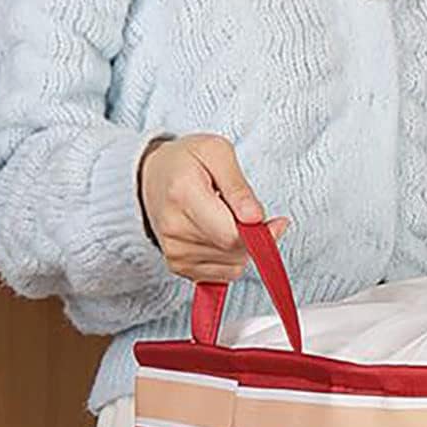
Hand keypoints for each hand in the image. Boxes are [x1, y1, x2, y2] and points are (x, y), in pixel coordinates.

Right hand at [139, 134, 287, 281]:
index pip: (231, 234)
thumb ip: (239, 186)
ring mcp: (175, 251)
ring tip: (226, 220)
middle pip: (234, 251)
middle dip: (253, 237)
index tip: (275, 222)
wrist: (151, 177)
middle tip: (247, 213)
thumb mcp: (217, 152)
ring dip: (242, 247)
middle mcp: (174, 228)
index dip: (260, 233)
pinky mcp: (179, 267)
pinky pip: (224, 274)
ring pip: (233, 265)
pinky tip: (220, 235)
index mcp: (183, 194)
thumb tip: (255, 217)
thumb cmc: (186, 161)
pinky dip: (231, 258)